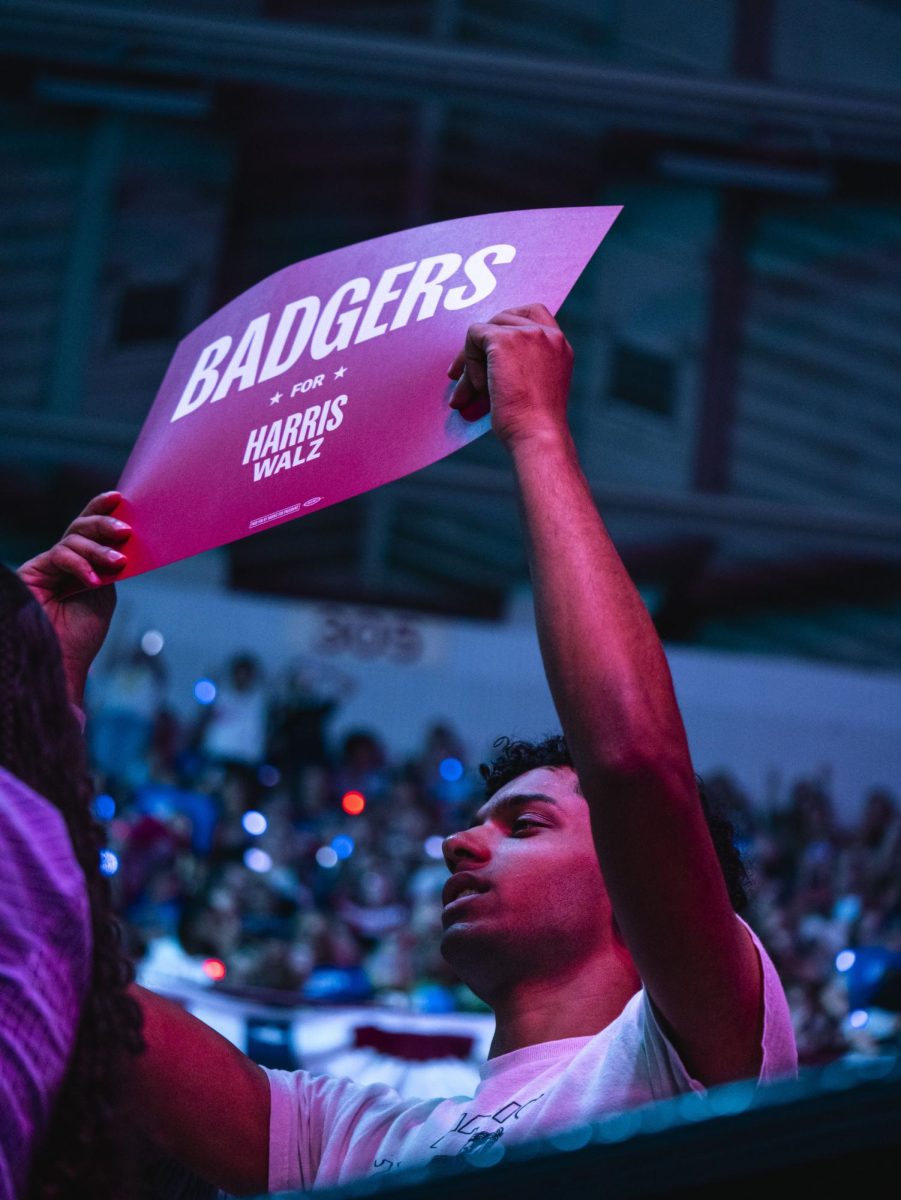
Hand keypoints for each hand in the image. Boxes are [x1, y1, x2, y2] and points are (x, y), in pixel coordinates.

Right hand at [18, 492, 130, 704]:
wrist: (63, 661)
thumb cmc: (83, 633)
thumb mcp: (105, 592)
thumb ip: (109, 565)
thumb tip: (124, 540)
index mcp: (81, 562)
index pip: (89, 529)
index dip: (101, 509)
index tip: (120, 497)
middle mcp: (62, 560)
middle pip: (80, 527)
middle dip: (104, 524)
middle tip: (124, 530)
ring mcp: (46, 565)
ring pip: (72, 539)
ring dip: (98, 548)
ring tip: (117, 562)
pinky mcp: (32, 573)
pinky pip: (59, 556)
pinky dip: (79, 564)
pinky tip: (92, 579)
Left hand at [448, 304, 573, 449]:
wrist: (538, 436)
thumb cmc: (534, 425)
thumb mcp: (535, 387)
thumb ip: (520, 366)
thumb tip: (476, 365)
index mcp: (560, 346)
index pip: (532, 314)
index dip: (505, 326)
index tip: (488, 351)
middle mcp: (549, 334)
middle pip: (501, 319)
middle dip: (480, 347)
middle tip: (460, 375)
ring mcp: (528, 333)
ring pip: (485, 330)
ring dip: (472, 360)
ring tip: (468, 393)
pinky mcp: (504, 339)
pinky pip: (474, 337)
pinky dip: (470, 363)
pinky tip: (480, 390)